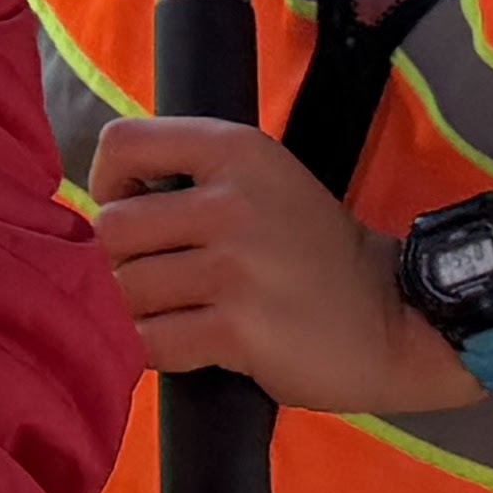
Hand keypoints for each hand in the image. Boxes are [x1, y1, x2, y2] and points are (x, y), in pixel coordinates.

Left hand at [88, 116, 461, 414]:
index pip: (122, 142)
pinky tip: (192, 344)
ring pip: (126, 290)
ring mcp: (235, 267)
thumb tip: (98, 206)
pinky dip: (158, 349)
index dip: (107, 183)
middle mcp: (231, 201)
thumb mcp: (260, 180)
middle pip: (112, 229)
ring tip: (183, 313)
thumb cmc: (313, 251)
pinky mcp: (239, 330)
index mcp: (234, 149)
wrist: (394, 318)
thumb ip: (188, 177)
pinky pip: (152, 342)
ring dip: (141, 310)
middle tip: (161, 278)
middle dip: (122, 260)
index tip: (134, 214)